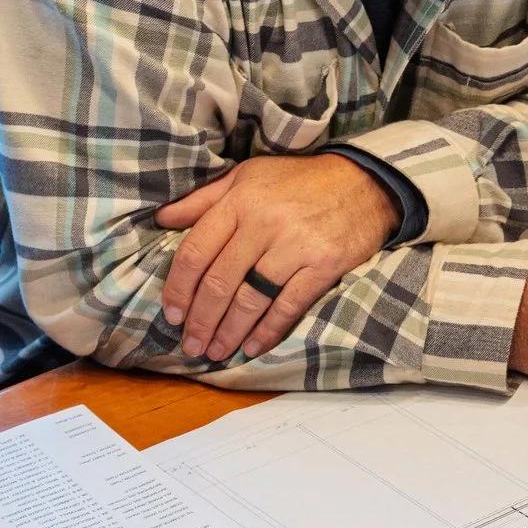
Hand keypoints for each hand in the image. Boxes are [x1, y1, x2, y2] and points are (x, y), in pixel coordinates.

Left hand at [155, 155, 399, 361]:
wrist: (365, 181)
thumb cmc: (299, 180)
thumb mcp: (247, 176)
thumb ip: (204, 199)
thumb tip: (162, 219)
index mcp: (240, 200)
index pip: (196, 251)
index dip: (179, 287)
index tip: (171, 314)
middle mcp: (264, 223)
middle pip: (221, 281)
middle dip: (201, 319)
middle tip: (191, 344)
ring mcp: (296, 245)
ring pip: (251, 299)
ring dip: (230, 331)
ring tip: (217, 351)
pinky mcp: (324, 265)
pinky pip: (289, 305)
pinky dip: (268, 331)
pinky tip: (253, 347)